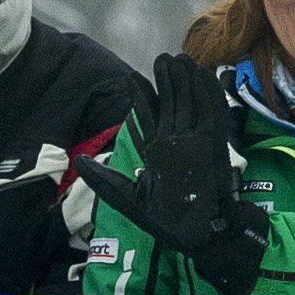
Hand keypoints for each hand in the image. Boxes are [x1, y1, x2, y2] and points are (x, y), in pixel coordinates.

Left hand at [77, 56, 272, 294]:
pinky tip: (203, 76)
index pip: (148, 116)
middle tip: (162, 59)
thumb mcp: (127, 198)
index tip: (131, 77)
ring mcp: (197, 141)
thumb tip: (79, 162)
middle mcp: (178, 141)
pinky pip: (213, 114)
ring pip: (192, 103)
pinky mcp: (214, 145)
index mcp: (158, 151)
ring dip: (187, 81)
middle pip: (172, 103)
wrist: (199, 235)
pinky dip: (209, 94)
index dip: (141, 96)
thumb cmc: (166, 220)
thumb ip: (105, 179)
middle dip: (166, 81)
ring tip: (179, 59)